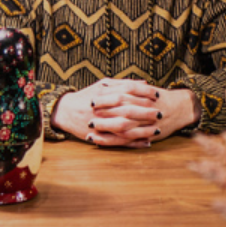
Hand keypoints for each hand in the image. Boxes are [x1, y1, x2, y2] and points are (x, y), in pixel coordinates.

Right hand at [53, 79, 196, 147]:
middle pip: (127, 109)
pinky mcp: (98, 137)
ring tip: (157, 129)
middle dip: (145, 112)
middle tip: (160, 113)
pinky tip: (147, 142)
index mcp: (102, 92)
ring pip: (124, 128)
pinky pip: (118, 142)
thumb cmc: (87, 96)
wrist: (65, 111)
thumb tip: (145, 83)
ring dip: (142, 130)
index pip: (127, 90)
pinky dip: (133, 143)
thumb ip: (122, 83)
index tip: (157, 95)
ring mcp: (99, 123)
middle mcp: (101, 108)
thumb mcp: (102, 85)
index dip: (143, 93)